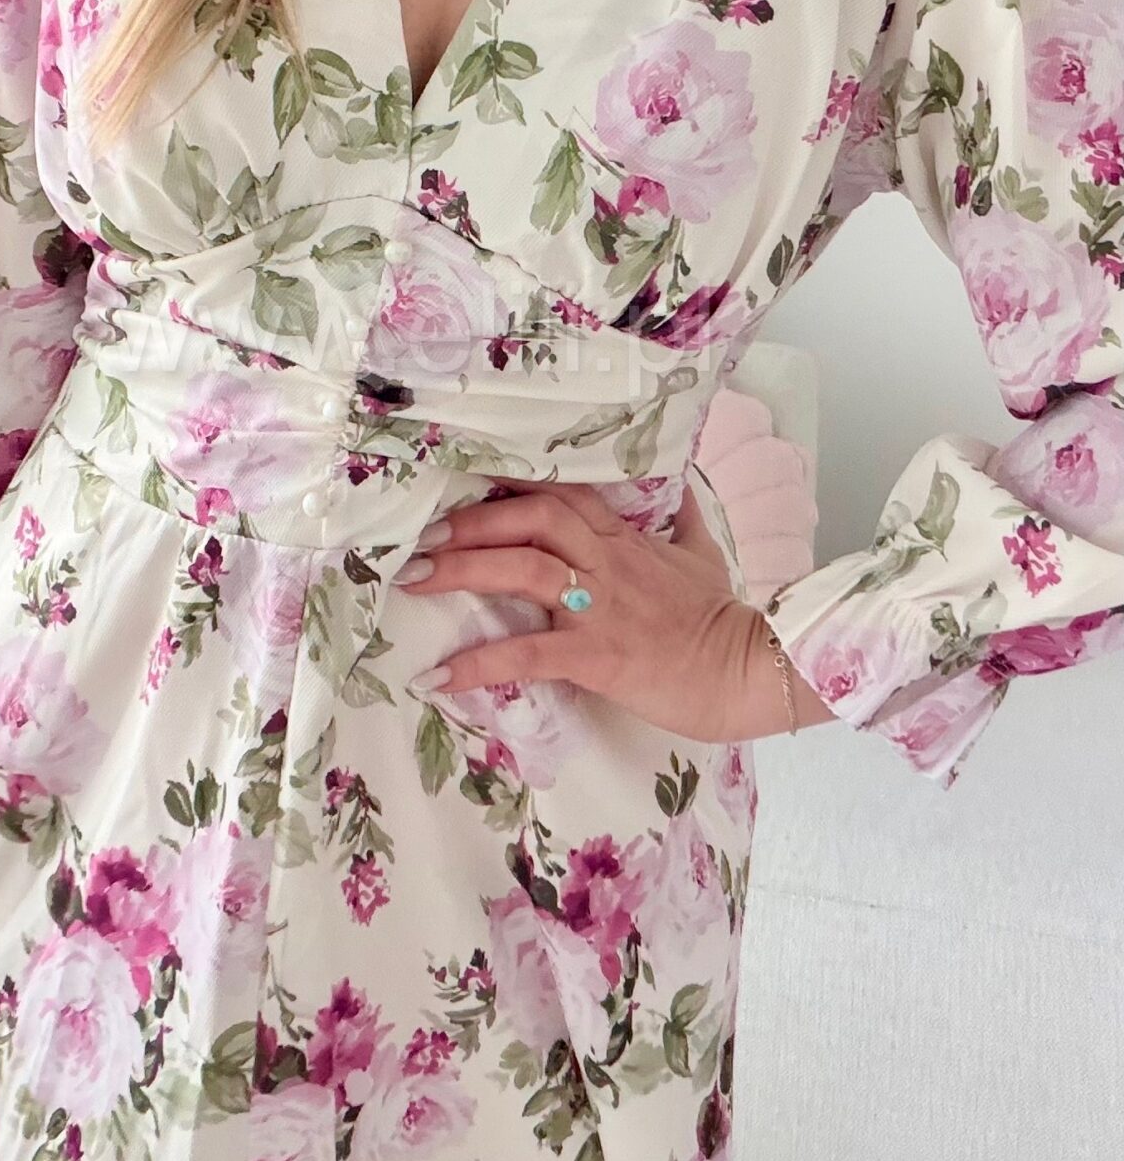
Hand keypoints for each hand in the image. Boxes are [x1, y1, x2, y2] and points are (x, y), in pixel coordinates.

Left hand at [397, 478, 763, 741]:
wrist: (748, 672)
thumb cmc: (722, 618)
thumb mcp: (704, 554)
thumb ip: (684, 518)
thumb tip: (682, 483)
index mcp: (624, 540)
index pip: (561, 494)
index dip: (509, 486)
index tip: (465, 489)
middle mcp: (606, 563)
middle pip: (531, 518)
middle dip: (471, 522)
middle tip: (423, 537)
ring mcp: (600, 608)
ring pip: (522, 568)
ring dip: (461, 570)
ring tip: (414, 580)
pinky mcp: (597, 656)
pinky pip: (528, 653)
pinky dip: (479, 662)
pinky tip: (440, 676)